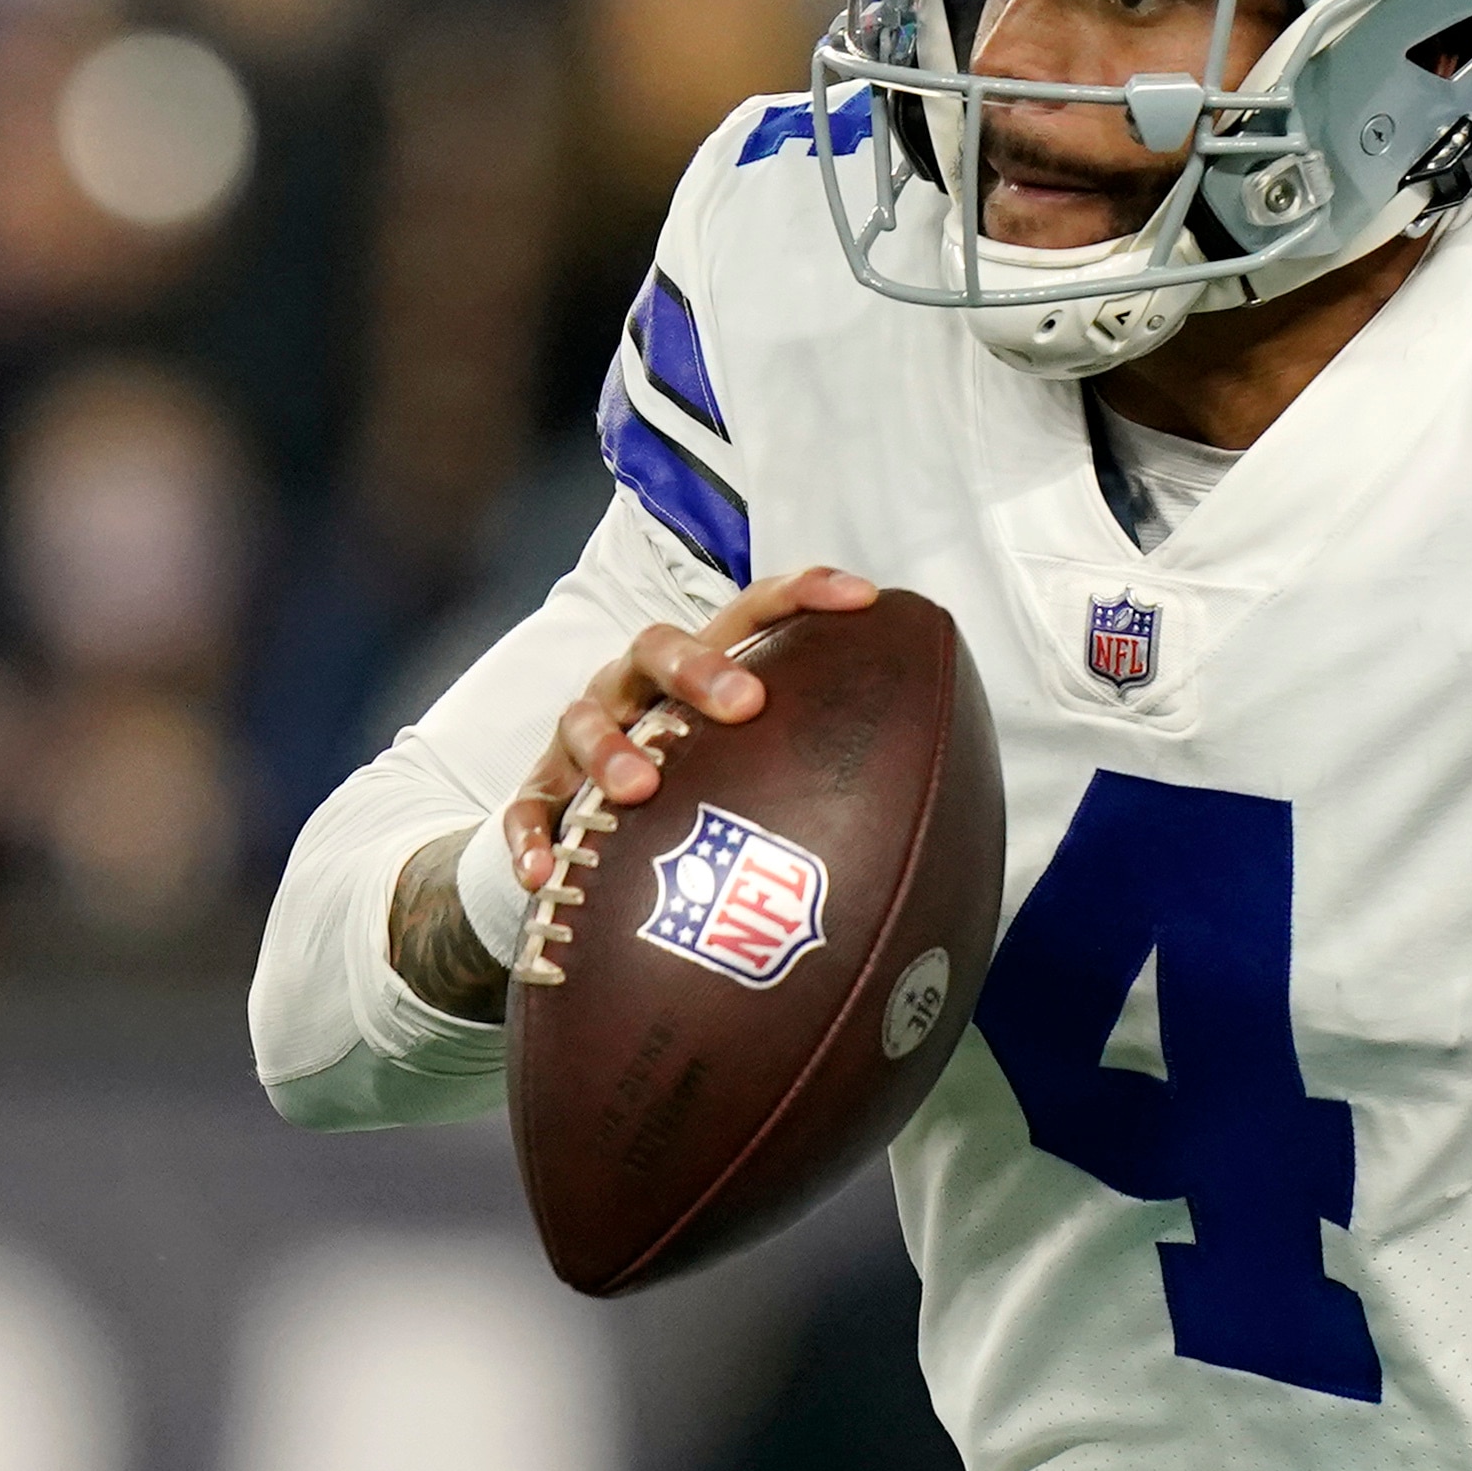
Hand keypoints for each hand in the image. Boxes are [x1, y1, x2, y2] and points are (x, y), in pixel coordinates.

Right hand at [503, 565, 878, 892]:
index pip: (753, 611)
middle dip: (701, 671)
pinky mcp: (542, 798)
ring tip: (640, 790)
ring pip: (582, 720)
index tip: (866, 599)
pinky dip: (532, 838)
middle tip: (746, 706)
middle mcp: (638, 689)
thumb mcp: (761, 770)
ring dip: (611, 750)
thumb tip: (945, 817)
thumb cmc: (701, 795)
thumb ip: (827, 771)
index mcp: (700, 670)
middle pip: (659, 648)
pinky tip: (546, 876)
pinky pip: (526, 812)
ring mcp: (581, 739)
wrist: (594, 845)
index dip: (807, 594)